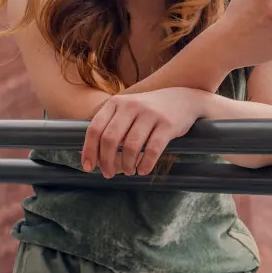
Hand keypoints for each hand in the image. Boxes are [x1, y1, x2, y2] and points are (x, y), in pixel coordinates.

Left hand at [81, 88, 204, 177]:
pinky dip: (145, 164)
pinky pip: (152, 150)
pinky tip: (143, 170)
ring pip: (131, 147)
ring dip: (127, 165)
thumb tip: (93, 157)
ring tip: (129, 171)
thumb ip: (111, 127)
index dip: (89, 150)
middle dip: (107, 161)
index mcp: (116, 102)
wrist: (183, 99)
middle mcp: (131, 106)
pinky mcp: (167, 124)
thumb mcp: (127, 110)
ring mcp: (150, 114)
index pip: (95, 128)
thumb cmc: (149, 111)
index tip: (88, 167)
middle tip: (108, 173)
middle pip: (110, 139)